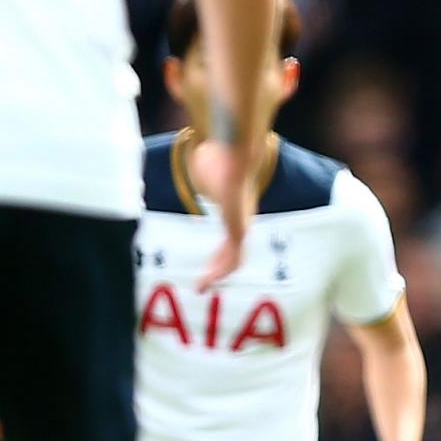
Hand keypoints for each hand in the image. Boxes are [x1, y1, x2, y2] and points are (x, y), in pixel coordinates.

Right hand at [189, 135, 252, 288]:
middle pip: (232, 251)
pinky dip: (219, 272)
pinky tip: (206, 281)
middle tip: (203, 282)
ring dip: (217, 275)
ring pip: (234, 259)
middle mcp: (241, 220)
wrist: (235, 153)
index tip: (207, 262)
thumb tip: (198, 161)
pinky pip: (233, 258)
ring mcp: (243, 225)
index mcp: (233, 209)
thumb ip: (203, 173)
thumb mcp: (205, 168)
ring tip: (201, 287)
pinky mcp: (239, 229)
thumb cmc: (220, 155)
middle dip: (217, 267)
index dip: (219, 250)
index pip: (230, 236)